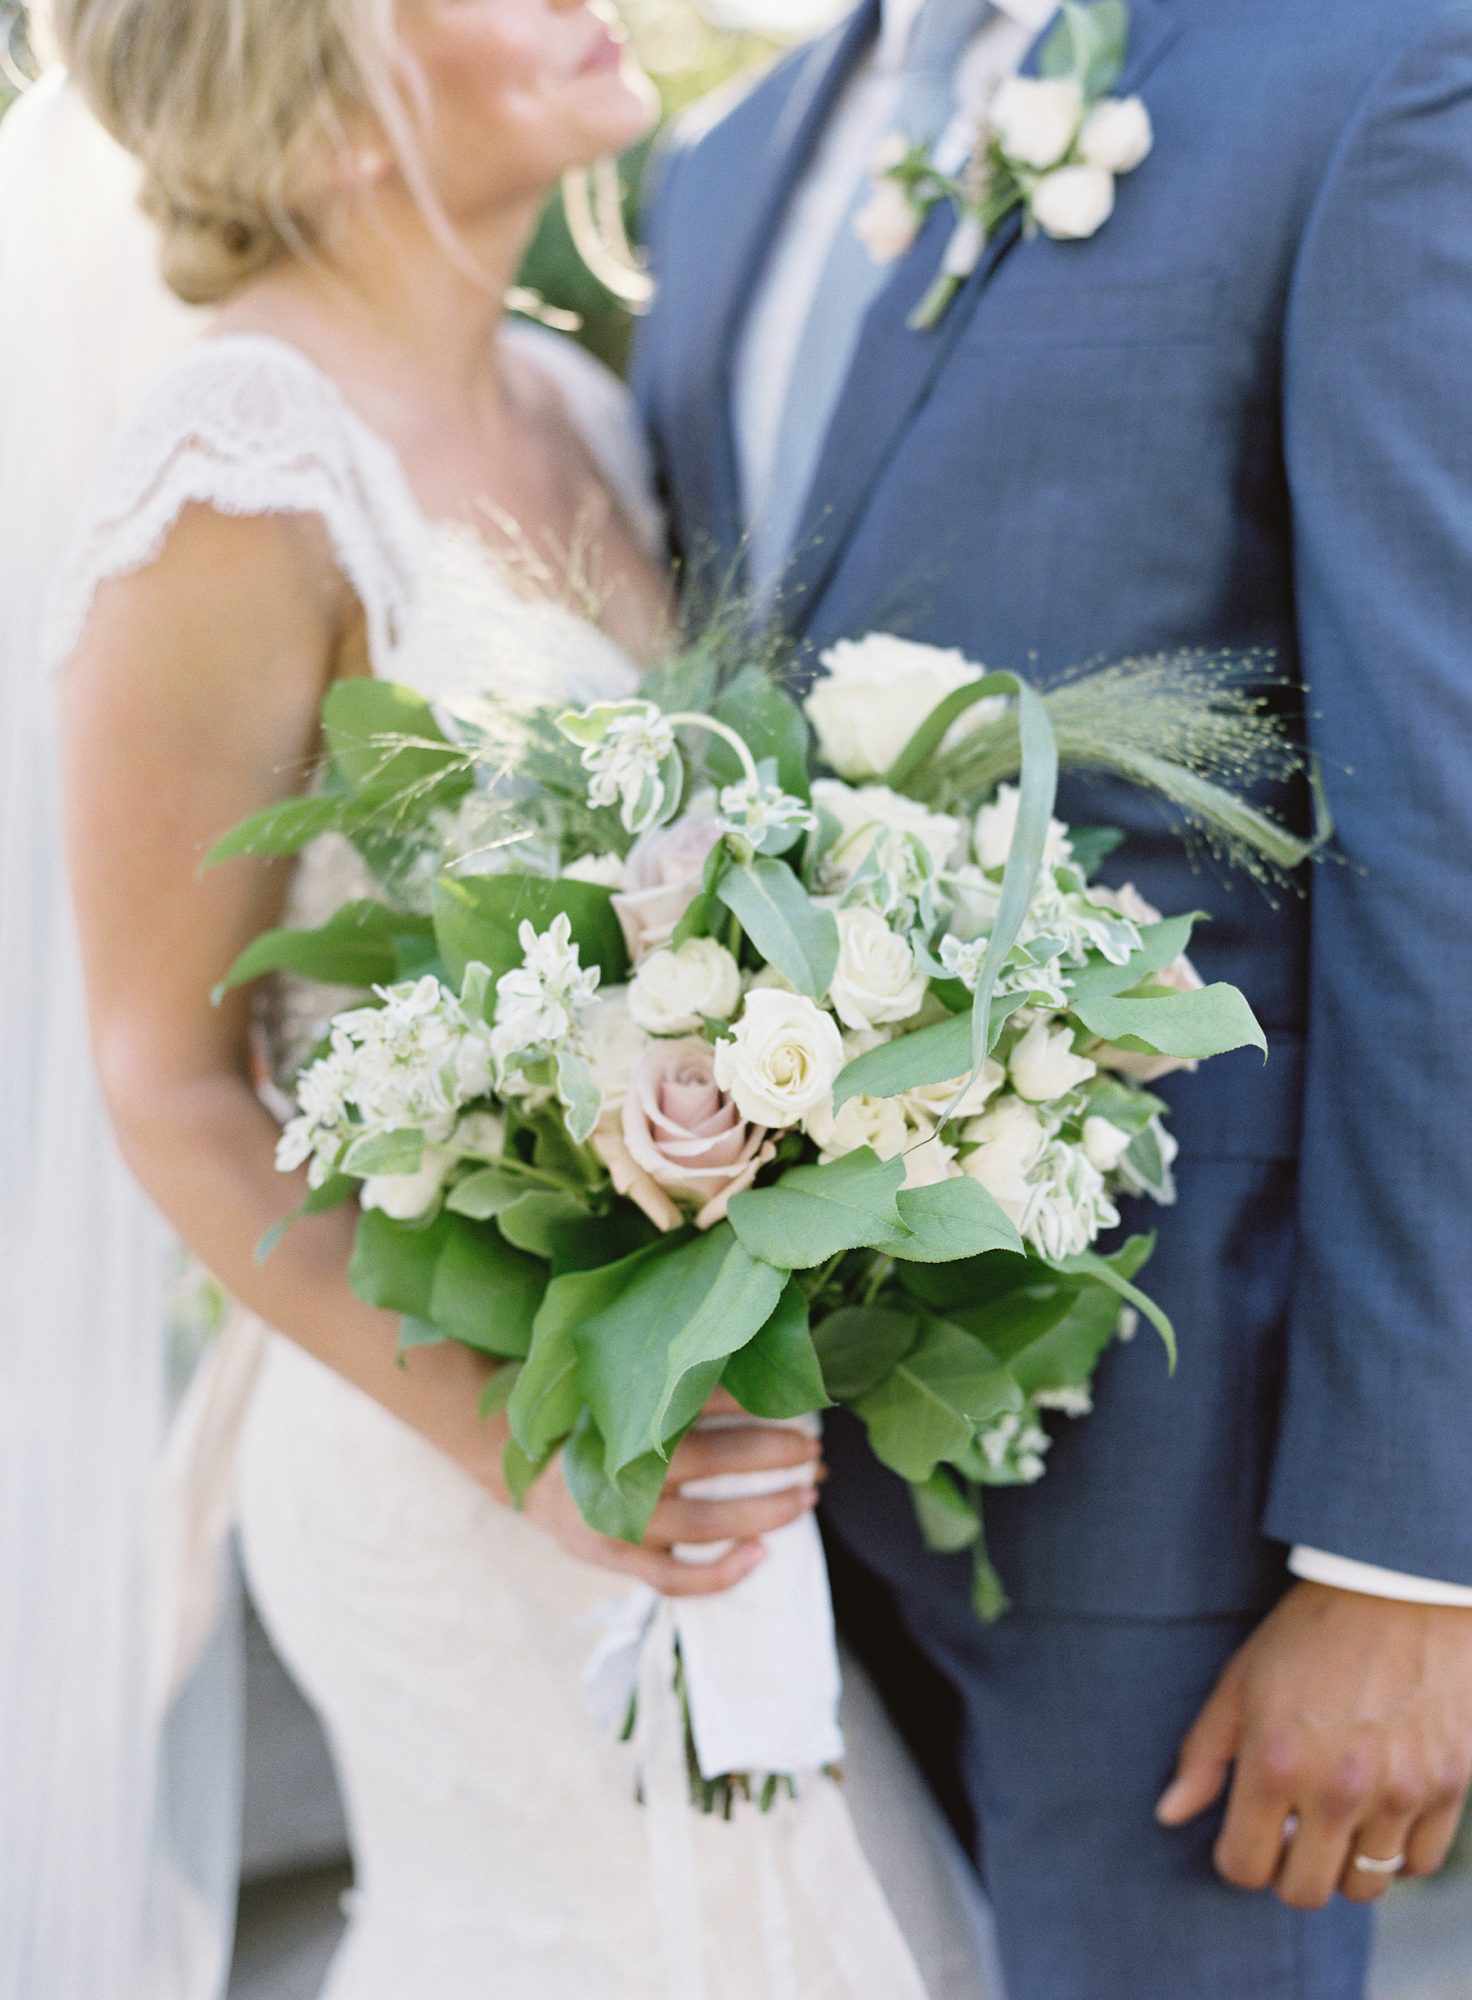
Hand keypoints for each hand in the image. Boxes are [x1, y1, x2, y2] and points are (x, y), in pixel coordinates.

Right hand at [521, 1392, 823, 1598]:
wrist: (528, 1475)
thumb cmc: (591, 1425)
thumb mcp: (619, 1393)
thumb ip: (671, 1384)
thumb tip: (748, 1361)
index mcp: (618, 1415)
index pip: (691, 1403)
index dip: (745, 1401)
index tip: (791, 1400)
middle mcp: (616, 1467)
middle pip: (705, 1458)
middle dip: (768, 1454)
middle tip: (813, 1449)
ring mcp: (616, 1520)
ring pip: (699, 1522)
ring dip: (761, 1510)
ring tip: (806, 1496)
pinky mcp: (616, 1558)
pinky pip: (673, 1578)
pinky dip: (720, 1573)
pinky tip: (761, 1555)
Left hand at [1157, 1582, 1471, 1907]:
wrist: (1396, 1589)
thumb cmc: (1308, 1633)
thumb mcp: (1240, 1682)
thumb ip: (1203, 1755)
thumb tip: (1168, 1814)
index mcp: (1275, 1761)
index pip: (1244, 1866)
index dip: (1236, 1857)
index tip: (1245, 1834)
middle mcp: (1337, 1788)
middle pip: (1304, 1892)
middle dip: (1287, 1870)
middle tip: (1289, 1831)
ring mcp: (1399, 1792)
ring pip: (1365, 1886)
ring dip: (1342, 1863)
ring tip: (1334, 1818)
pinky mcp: (1448, 1786)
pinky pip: (1419, 1864)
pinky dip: (1396, 1853)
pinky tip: (1379, 1813)